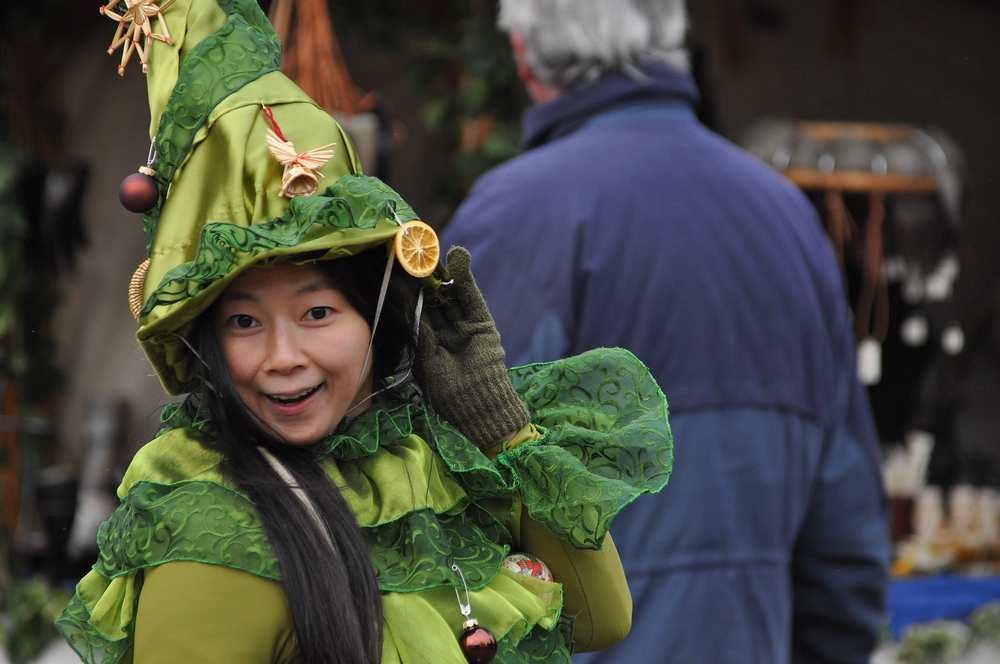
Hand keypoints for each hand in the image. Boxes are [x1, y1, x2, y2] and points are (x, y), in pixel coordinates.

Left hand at [415, 247, 529, 449]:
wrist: (477, 405)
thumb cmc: (448, 392)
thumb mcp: (426, 360)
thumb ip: (420, 332)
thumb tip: (409, 305)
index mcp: (429, 341)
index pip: (416, 310)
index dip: (407, 291)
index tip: (395, 269)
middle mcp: (446, 330)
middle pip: (433, 297)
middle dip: (422, 277)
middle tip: (409, 252)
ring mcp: (464, 324)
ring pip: (451, 293)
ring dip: (442, 272)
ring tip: (430, 249)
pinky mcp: (481, 321)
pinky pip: (471, 296)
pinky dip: (465, 278)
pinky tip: (458, 258)